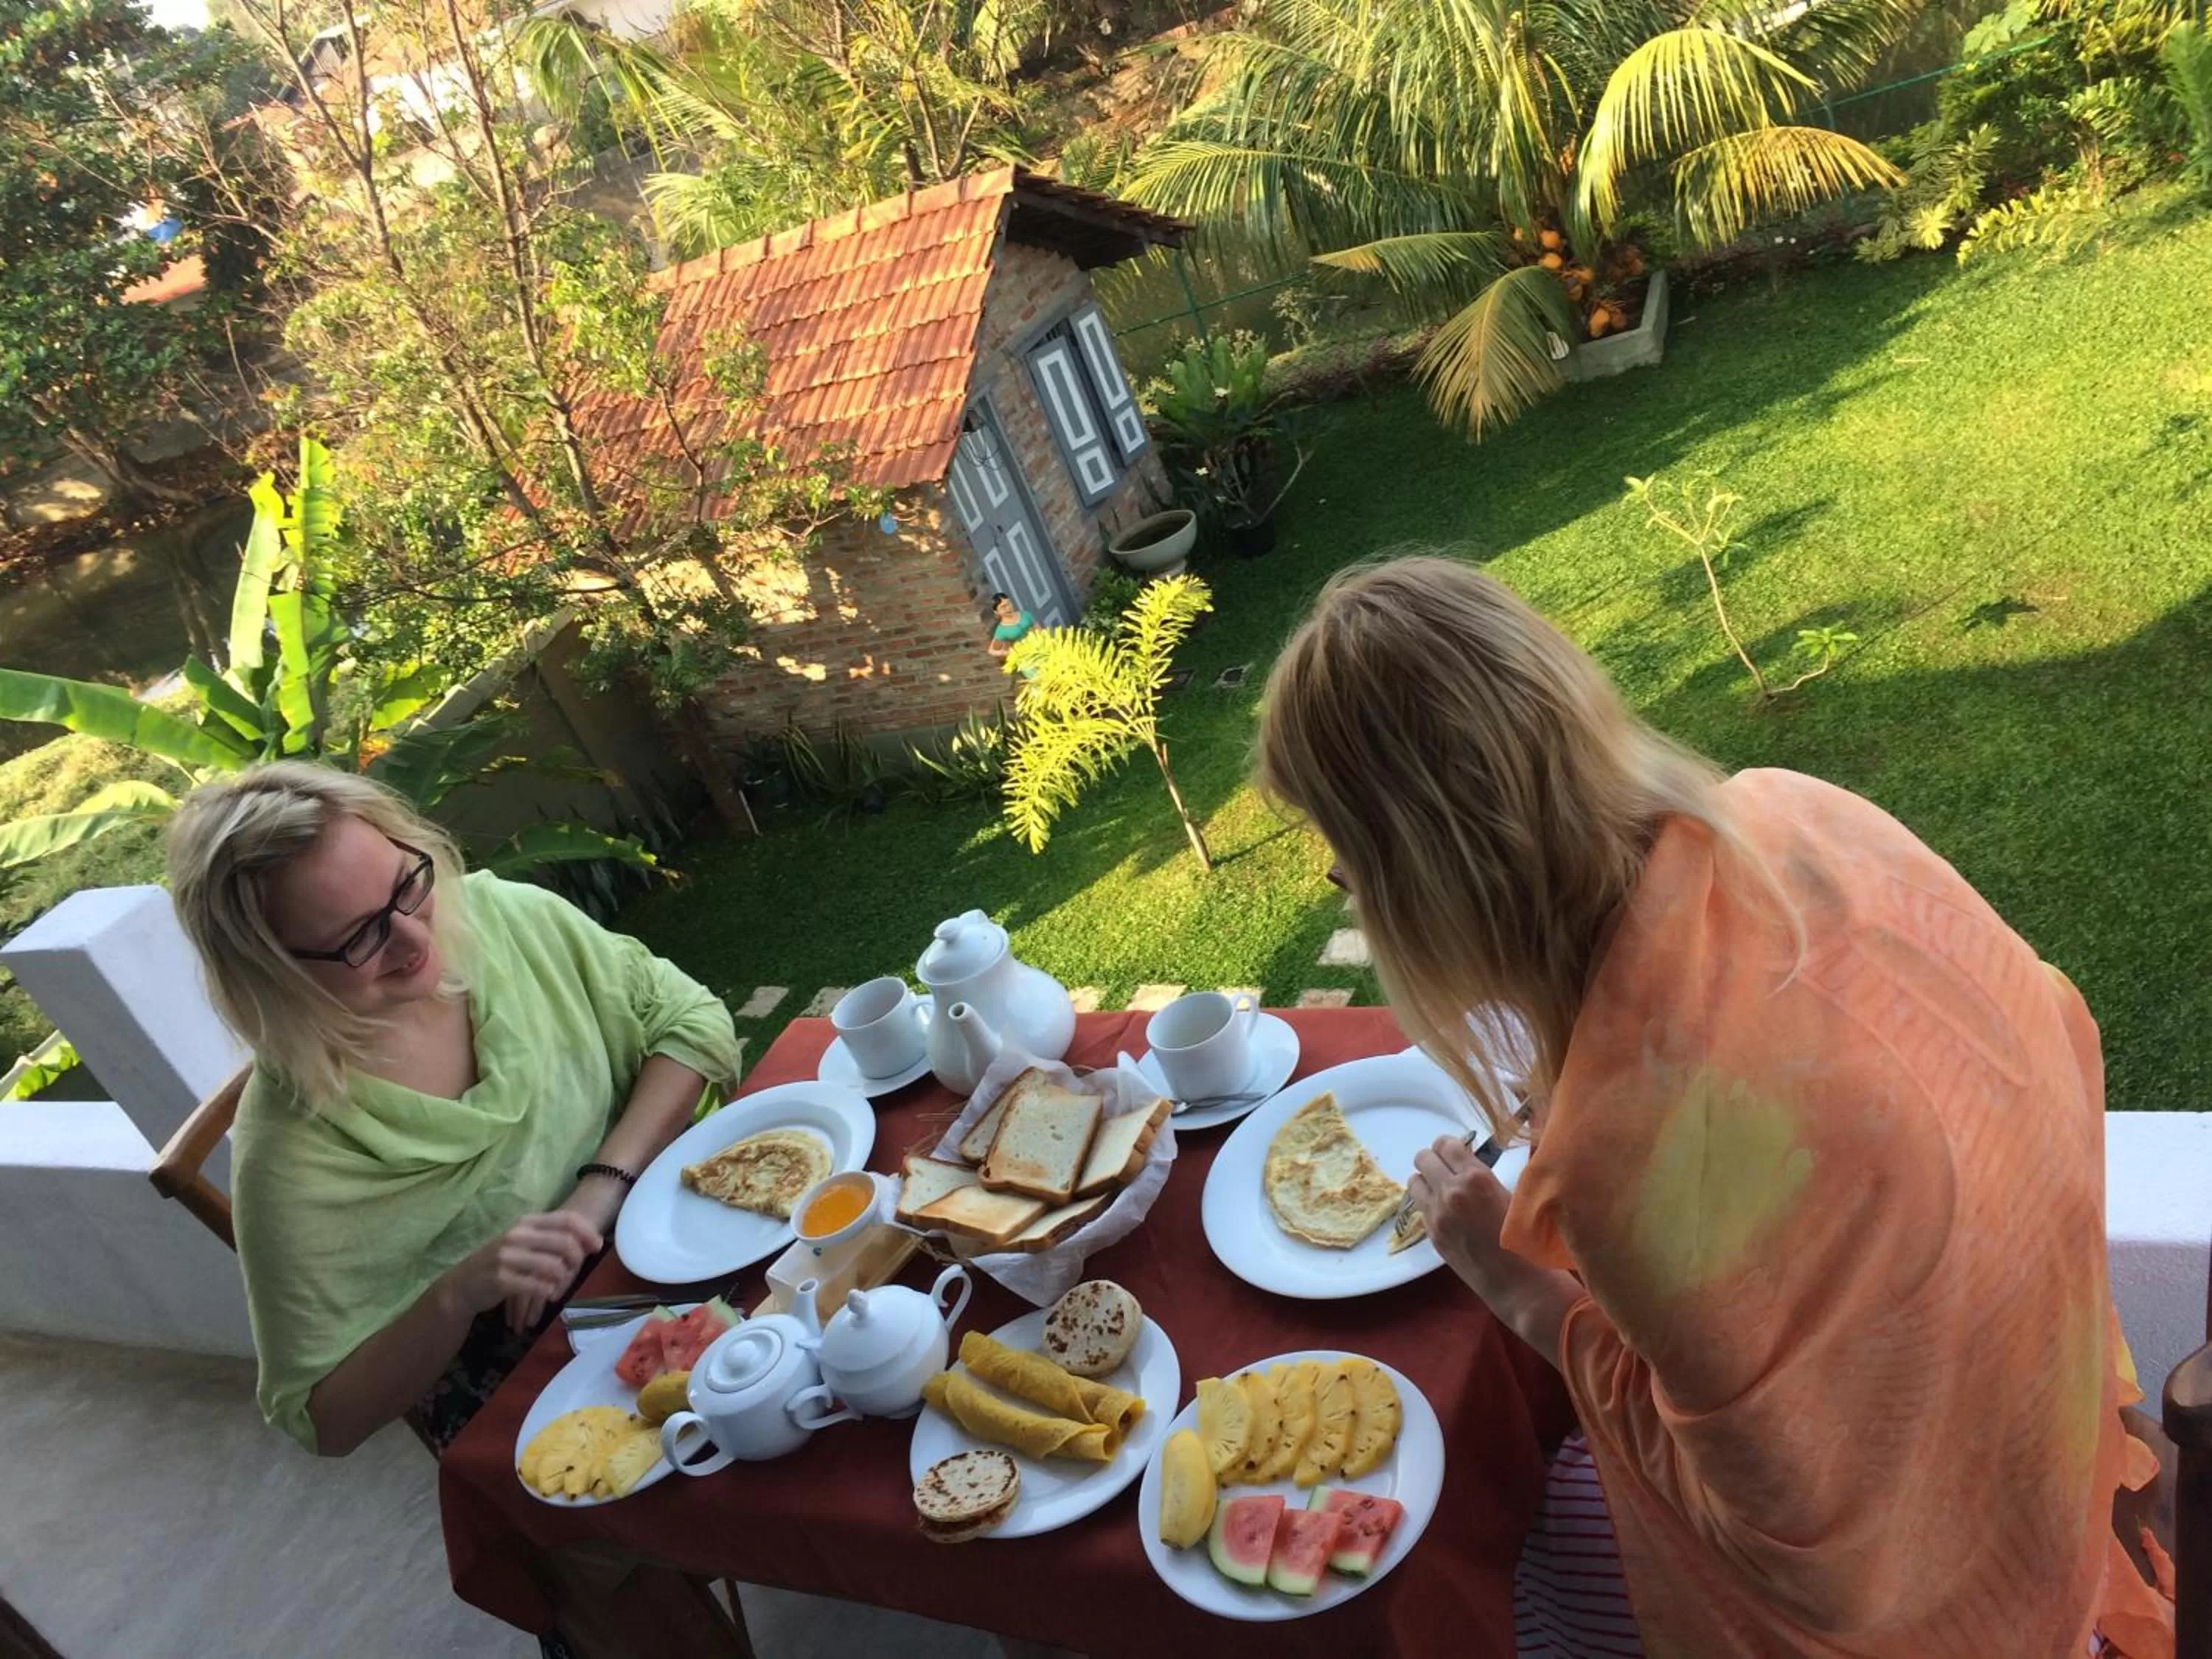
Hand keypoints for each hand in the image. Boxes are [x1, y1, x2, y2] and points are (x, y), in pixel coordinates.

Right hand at [443, 1211, 602, 1333]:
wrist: (464, 1285)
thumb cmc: (501, 1263)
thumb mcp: (524, 1243)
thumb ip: (553, 1239)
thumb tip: (591, 1241)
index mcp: (527, 1222)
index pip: (567, 1219)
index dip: (588, 1232)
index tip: (597, 1247)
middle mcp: (517, 1235)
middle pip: (565, 1242)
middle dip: (577, 1259)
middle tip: (574, 1272)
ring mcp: (507, 1256)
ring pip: (554, 1266)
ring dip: (562, 1279)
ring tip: (557, 1286)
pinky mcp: (501, 1279)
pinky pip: (537, 1285)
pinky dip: (548, 1291)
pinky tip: (546, 1294)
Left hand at [1408, 1134, 1515, 1293]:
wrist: (1517, 1281)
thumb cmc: (1525, 1237)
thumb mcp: (1509, 1195)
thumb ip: (1481, 1175)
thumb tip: (1464, 1161)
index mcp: (1475, 1178)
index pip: (1445, 1144)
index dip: (1449, 1146)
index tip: (1455, 1153)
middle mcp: (1451, 1192)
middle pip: (1423, 1158)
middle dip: (1434, 1160)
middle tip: (1447, 1170)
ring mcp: (1437, 1215)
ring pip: (1414, 1182)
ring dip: (1426, 1181)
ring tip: (1443, 1191)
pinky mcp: (1431, 1235)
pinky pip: (1420, 1207)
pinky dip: (1429, 1205)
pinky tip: (1447, 1214)